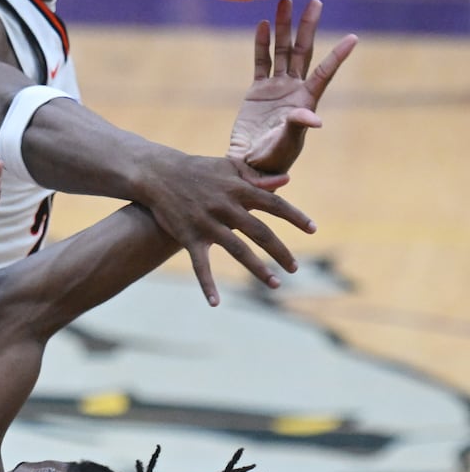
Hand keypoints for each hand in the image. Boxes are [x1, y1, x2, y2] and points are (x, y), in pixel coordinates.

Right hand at [145, 149, 317, 306]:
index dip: (294, 216)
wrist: (158, 174)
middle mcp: (225, 207)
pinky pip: (200, 265)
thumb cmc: (197, 170)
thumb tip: (286, 181)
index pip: (273, 204)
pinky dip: (207, 284)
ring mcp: (207, 223)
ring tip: (275, 284)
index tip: (313, 229)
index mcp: (238, 189)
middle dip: (280, 251)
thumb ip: (256, 176)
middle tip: (295, 268)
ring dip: (257, 269)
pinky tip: (215, 303)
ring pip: (237, 250)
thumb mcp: (227, 168)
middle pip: (259, 232)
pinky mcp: (188, 236)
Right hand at [228, 0, 356, 182]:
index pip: (324, 73)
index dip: (338, 56)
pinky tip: (264, 24)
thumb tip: (316, 119)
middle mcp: (293, 89)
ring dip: (284, 27)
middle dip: (308, 27)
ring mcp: (276, 87)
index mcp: (305, 100)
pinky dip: (262, 44)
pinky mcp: (258, 90)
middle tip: (315, 2)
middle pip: (303, 51)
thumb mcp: (287, 143)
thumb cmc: (273, 158)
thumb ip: (298, 126)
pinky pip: (261, 61)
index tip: (354, 38)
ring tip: (284, 2)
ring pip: (281, 51)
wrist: (249, 163)